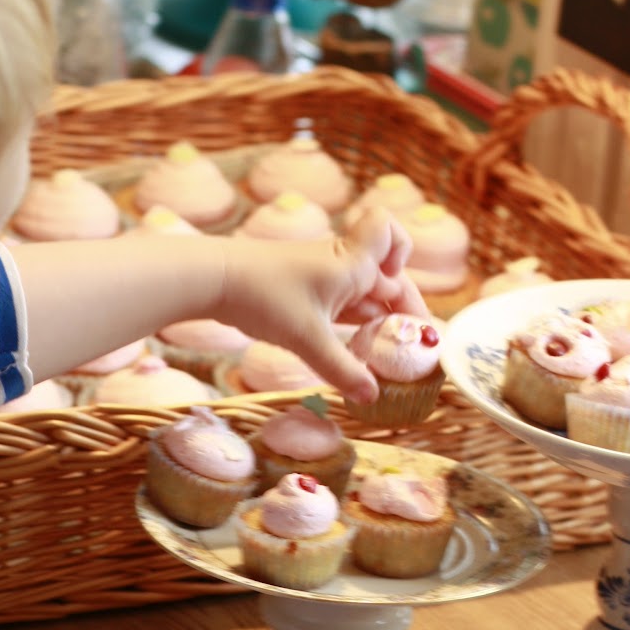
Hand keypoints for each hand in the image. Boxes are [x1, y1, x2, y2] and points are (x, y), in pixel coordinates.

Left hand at [216, 206, 429, 402]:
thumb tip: (372, 397)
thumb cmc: (264, 297)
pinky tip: (357, 355)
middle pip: (388, 280)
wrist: (215, 281)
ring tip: (391, 360)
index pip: (390, 232)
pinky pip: (344, 309)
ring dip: (380, 324)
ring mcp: (325, 279)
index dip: (402, 251)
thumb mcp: (306, 339)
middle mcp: (343, 266)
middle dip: (403, 312)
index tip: (396, 283)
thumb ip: (341, 369)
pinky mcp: (307, 295)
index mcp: (352, 262)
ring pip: (366, 298)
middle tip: (415, 351)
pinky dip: (355, 328)